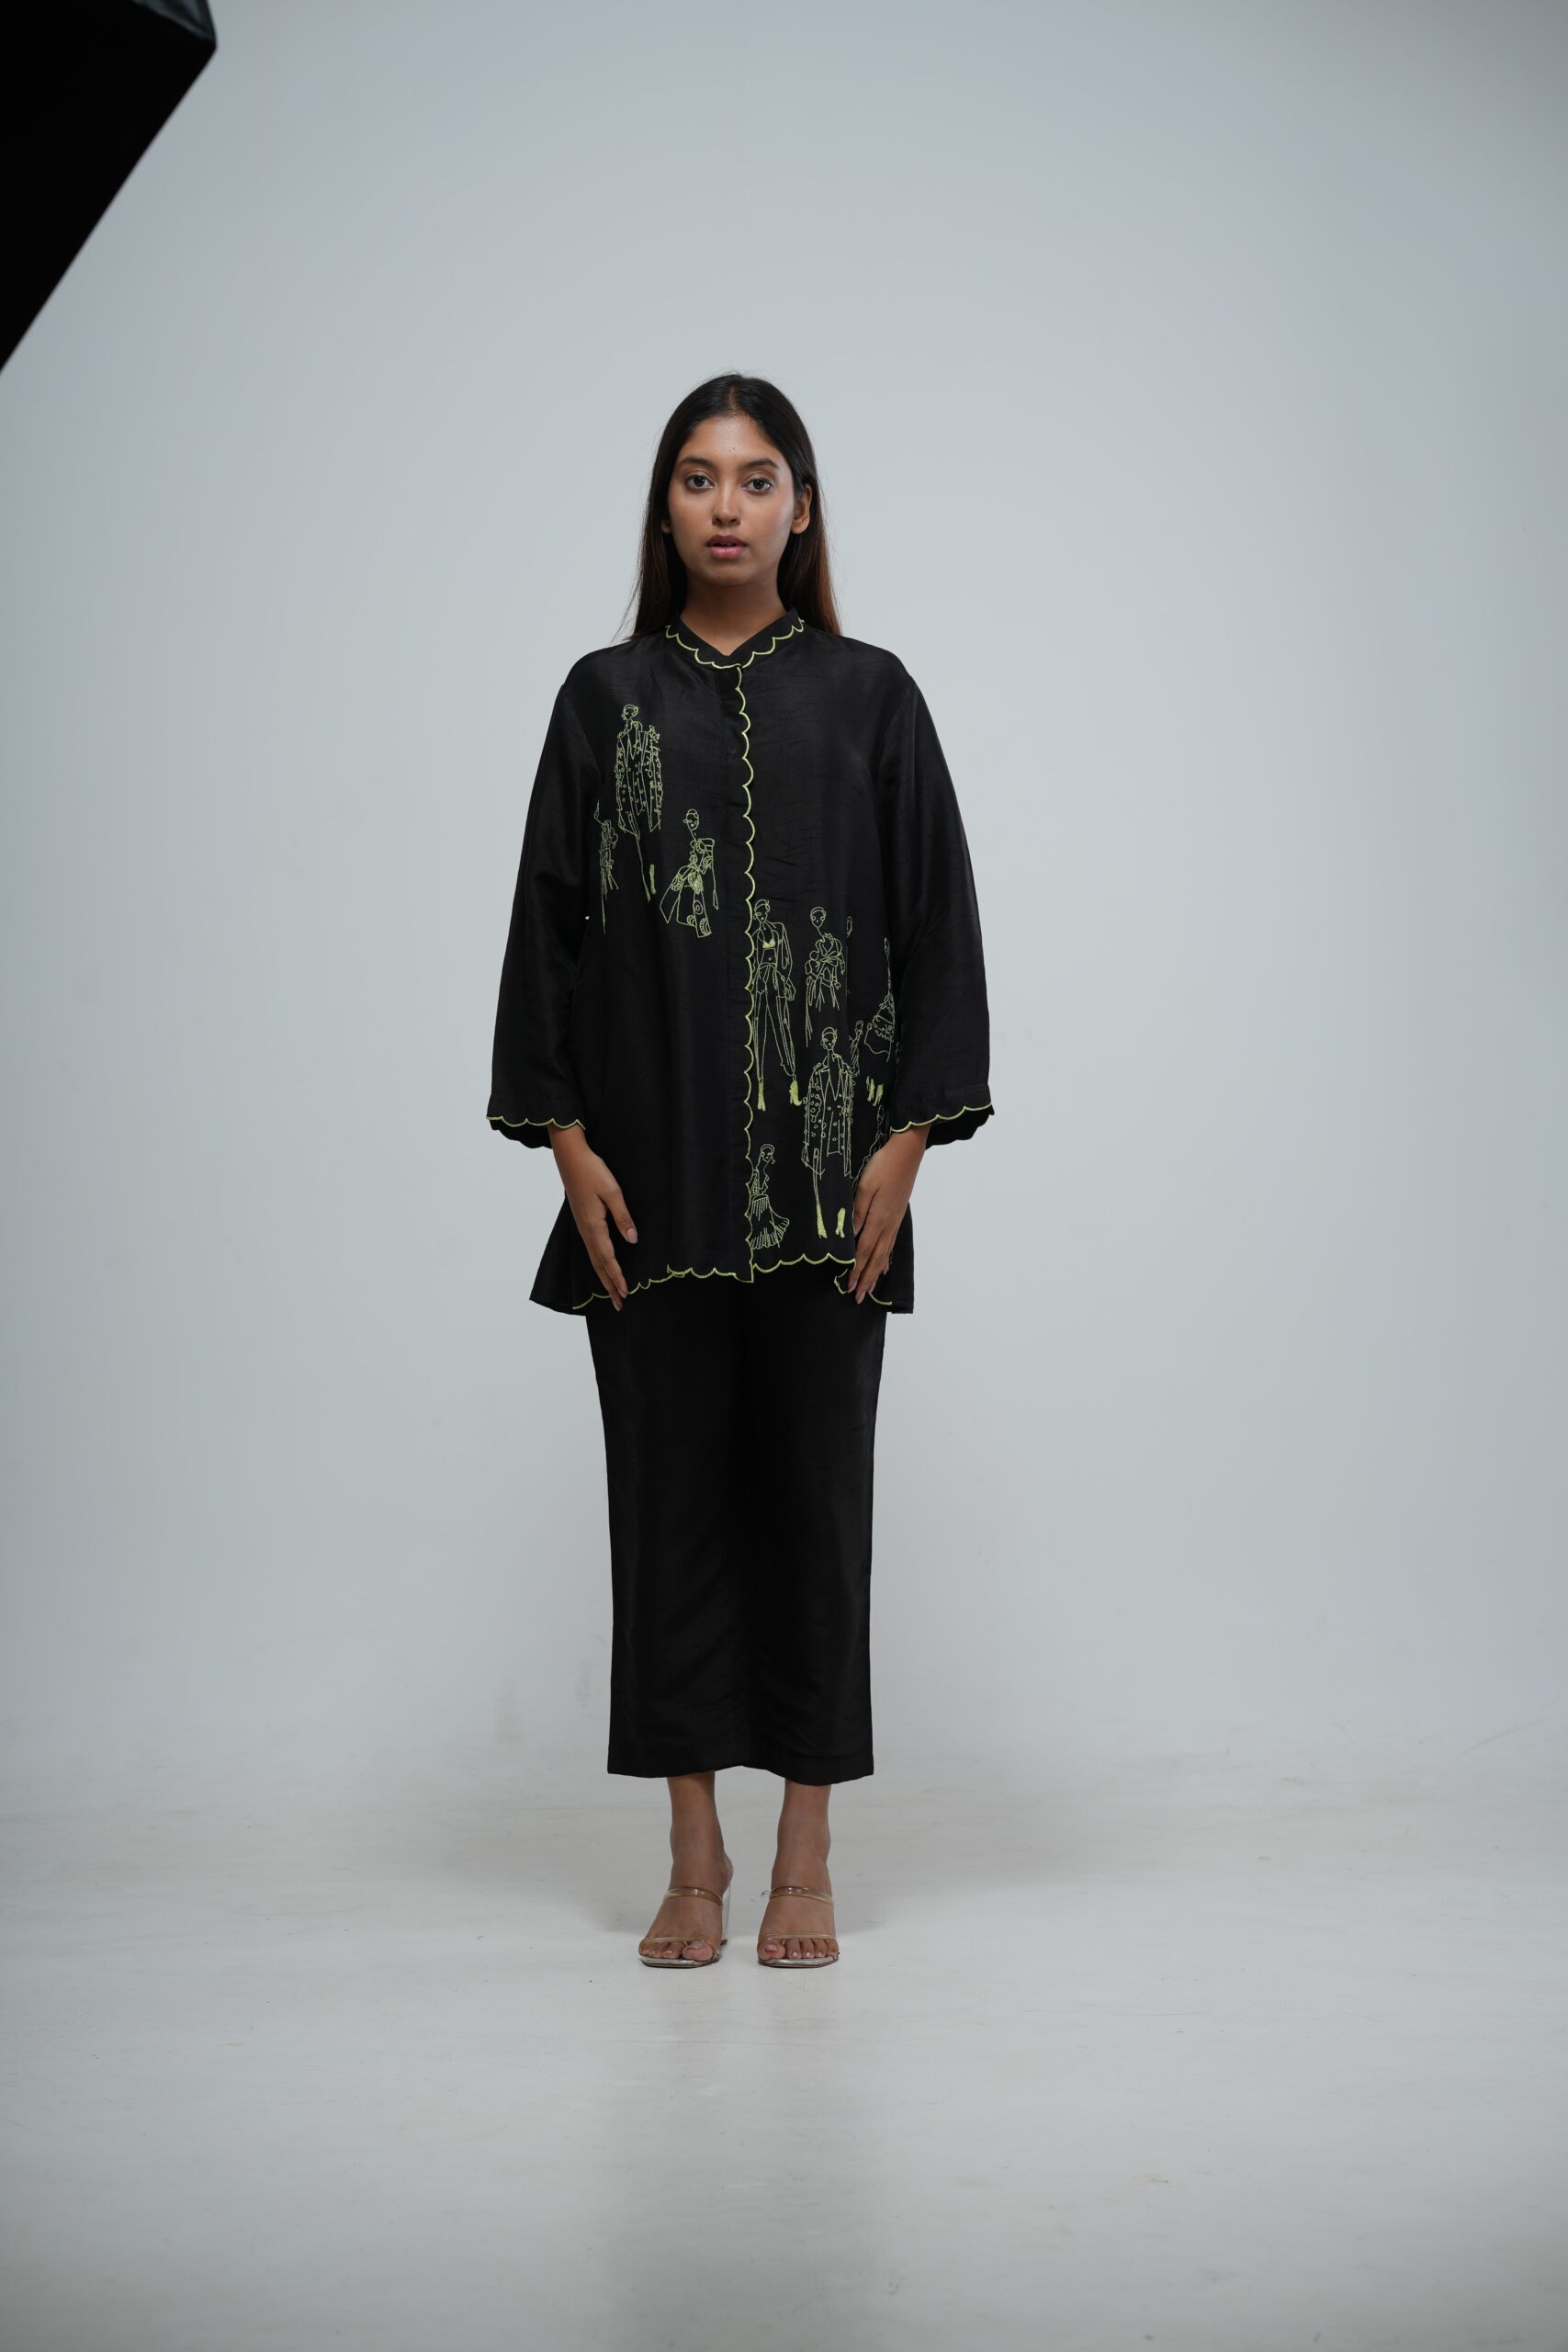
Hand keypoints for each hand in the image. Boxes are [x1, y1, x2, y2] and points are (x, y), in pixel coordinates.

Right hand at [551, 1130, 637, 1309]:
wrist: (571, 1157)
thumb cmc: (592, 1171)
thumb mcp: (612, 1191)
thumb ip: (623, 1217)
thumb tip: (633, 1240)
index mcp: (593, 1225)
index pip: (607, 1258)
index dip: (617, 1277)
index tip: (627, 1293)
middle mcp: (586, 1230)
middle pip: (598, 1265)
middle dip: (610, 1286)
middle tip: (620, 1305)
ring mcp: (582, 1227)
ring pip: (594, 1259)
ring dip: (604, 1277)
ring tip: (613, 1293)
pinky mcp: (583, 1221)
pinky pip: (591, 1249)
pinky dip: (599, 1264)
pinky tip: (603, 1267)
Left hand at [848, 1126, 927, 1301]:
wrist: (907, 1151)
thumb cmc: (883, 1165)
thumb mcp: (865, 1187)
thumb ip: (858, 1213)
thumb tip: (851, 1238)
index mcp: (878, 1219)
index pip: (863, 1251)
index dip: (855, 1271)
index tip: (848, 1287)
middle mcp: (888, 1225)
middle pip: (875, 1259)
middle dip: (865, 1279)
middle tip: (857, 1298)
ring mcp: (895, 1221)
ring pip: (883, 1254)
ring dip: (875, 1273)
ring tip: (869, 1289)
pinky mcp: (897, 1215)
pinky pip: (891, 1244)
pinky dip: (885, 1258)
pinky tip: (883, 1265)